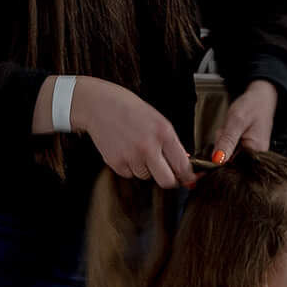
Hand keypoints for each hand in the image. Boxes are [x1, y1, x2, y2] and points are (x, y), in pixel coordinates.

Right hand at [74, 77, 195, 185]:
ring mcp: (131, 156)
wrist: (99, 105)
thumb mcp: (157, 120)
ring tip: (138, 149)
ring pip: (147, 177)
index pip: (182, 166)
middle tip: (167, 173)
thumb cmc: (129, 109)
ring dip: (146, 169)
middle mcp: (148, 147)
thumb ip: (171, 142)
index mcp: (164, 133)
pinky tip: (125, 150)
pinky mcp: (116, 163)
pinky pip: (129, 175)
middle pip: (167, 181)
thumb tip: (183, 162)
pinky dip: (129, 167)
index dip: (187, 176)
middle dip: (169, 180)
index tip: (187, 178)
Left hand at [210, 79, 280, 161]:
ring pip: (228, 154)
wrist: (261, 97)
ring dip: (223, 142)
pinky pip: (232, 150)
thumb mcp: (236, 121)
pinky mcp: (248, 149)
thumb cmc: (253, 106)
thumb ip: (226, 141)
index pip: (231, 164)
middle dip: (222, 146)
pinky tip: (232, 132)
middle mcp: (257, 156)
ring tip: (231, 128)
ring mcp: (252, 153)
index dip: (221, 153)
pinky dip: (227, 141)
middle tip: (227, 130)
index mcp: (257, 151)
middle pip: (229, 160)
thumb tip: (217, 160)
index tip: (222, 139)